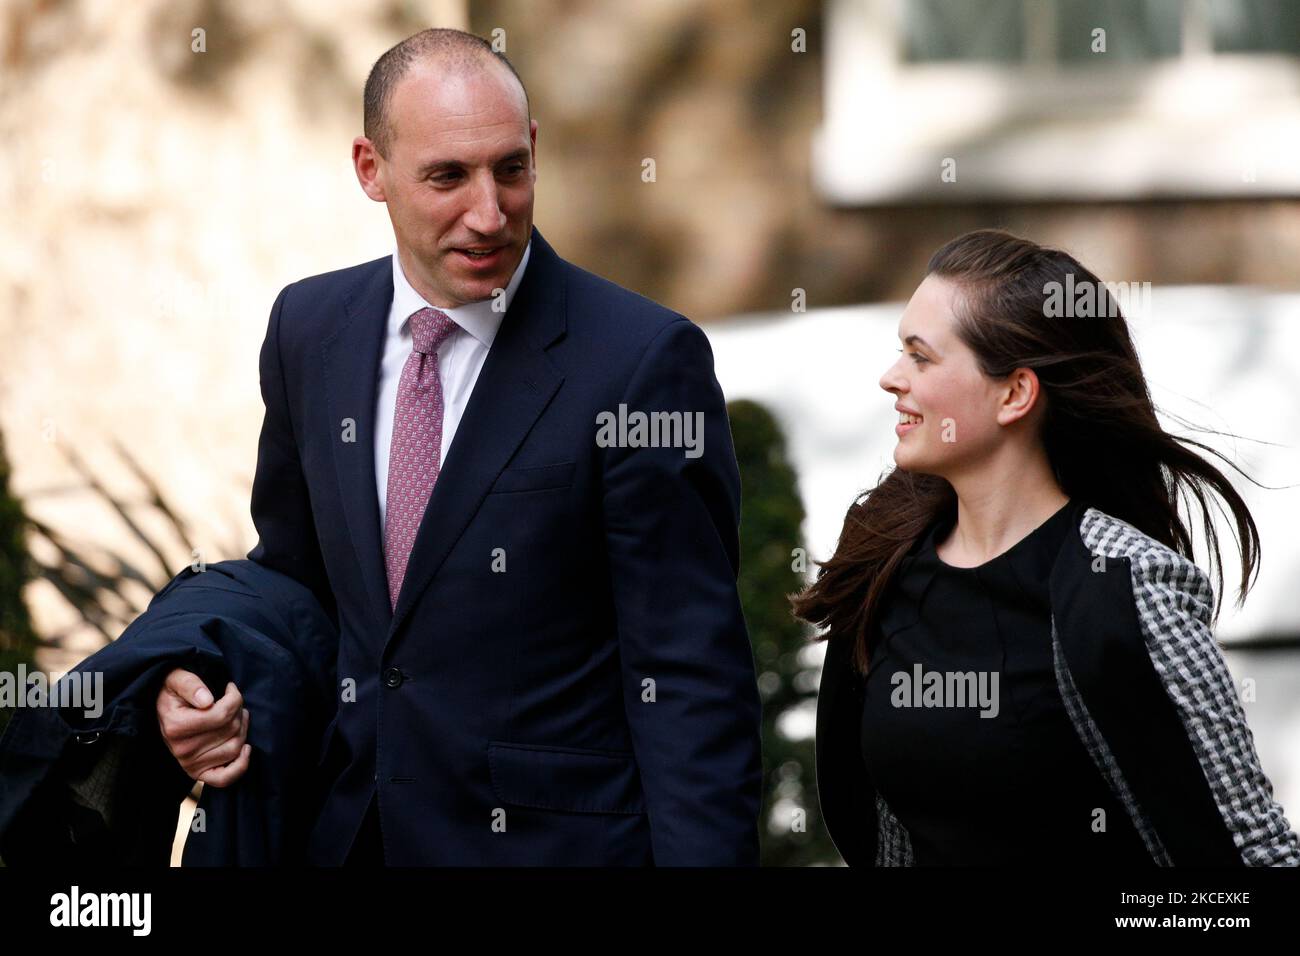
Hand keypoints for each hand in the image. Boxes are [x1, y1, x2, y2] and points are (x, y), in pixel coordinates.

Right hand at [155, 669, 250, 786]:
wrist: (165, 711)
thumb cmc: (174, 693)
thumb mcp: (177, 679)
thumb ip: (190, 685)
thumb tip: (207, 700)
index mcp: (176, 726)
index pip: (222, 714)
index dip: (234, 697)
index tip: (230, 688)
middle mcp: (182, 749)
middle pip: (231, 730)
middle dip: (238, 711)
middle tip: (233, 701)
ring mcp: (190, 764)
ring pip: (235, 747)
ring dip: (242, 728)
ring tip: (236, 716)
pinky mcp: (198, 773)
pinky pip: (225, 778)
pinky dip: (241, 764)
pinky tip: (245, 748)